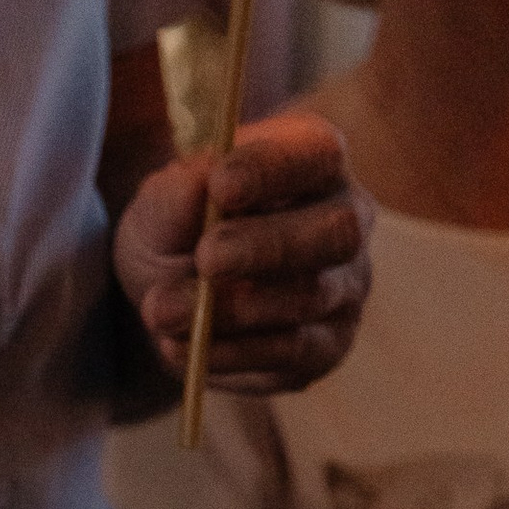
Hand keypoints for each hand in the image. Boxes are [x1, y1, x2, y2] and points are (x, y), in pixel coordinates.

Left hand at [115, 112, 371, 398]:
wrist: (172, 293)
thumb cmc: (178, 229)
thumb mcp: (160, 205)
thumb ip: (176, 194)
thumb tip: (198, 183)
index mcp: (315, 161)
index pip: (317, 154)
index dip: (272, 169)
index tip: (220, 185)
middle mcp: (347, 220)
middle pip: (336, 232)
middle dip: (268, 246)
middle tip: (206, 257)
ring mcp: (344, 286)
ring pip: (309, 298)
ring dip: (232, 308)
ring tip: (162, 310)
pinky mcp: (325, 345)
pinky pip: (288, 354)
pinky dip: (229, 353)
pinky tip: (177, 345)